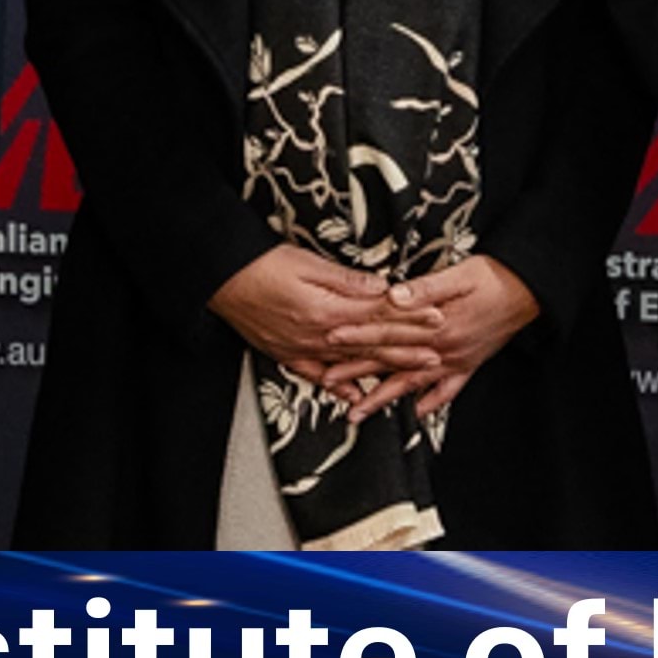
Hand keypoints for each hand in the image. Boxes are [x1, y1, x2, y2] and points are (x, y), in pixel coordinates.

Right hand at [212, 245, 441, 394]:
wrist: (221, 280)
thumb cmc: (261, 265)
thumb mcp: (308, 263)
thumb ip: (347, 280)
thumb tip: (380, 287)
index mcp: (327, 310)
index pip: (379, 316)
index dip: (410, 318)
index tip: (435, 318)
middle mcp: (317, 336)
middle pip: (371, 344)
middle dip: (407, 349)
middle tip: (436, 353)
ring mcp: (301, 349)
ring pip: (350, 363)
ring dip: (381, 369)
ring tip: (408, 375)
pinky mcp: (285, 354)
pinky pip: (316, 375)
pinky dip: (337, 385)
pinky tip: (354, 394)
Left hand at [326, 259, 541, 420]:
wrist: (530, 292)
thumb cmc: (495, 278)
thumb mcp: (459, 274)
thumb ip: (424, 288)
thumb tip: (392, 296)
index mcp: (436, 324)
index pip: (387, 332)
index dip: (357, 336)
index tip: (331, 340)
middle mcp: (442, 348)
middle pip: (391, 362)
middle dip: (357, 373)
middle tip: (327, 381)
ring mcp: (455, 360)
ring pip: (412, 384)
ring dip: (383, 398)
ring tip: (358, 412)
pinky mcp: (469, 364)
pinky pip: (448, 390)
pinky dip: (431, 403)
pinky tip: (416, 412)